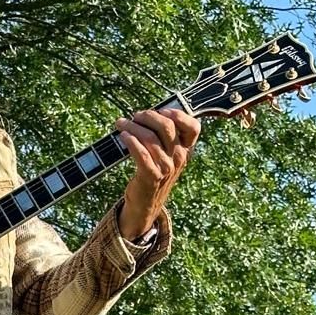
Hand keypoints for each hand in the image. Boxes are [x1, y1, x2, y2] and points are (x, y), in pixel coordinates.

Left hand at [113, 107, 199, 241]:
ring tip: (121, 124)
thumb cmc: (153, 173)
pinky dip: (131, 141)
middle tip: (135, 116)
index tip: (162, 110)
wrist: (145, 203)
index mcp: (185, 150)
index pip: (193, 127)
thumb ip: (163, 137)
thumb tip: (149, 114)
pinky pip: (141, 154)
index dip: (179, 114)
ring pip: (150, 138)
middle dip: (148, 116)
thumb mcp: (165, 155)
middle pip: (167, 126)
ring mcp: (167, 167)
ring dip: (133, 127)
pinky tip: (123, 136)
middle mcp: (179, 158)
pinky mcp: (152, 176)